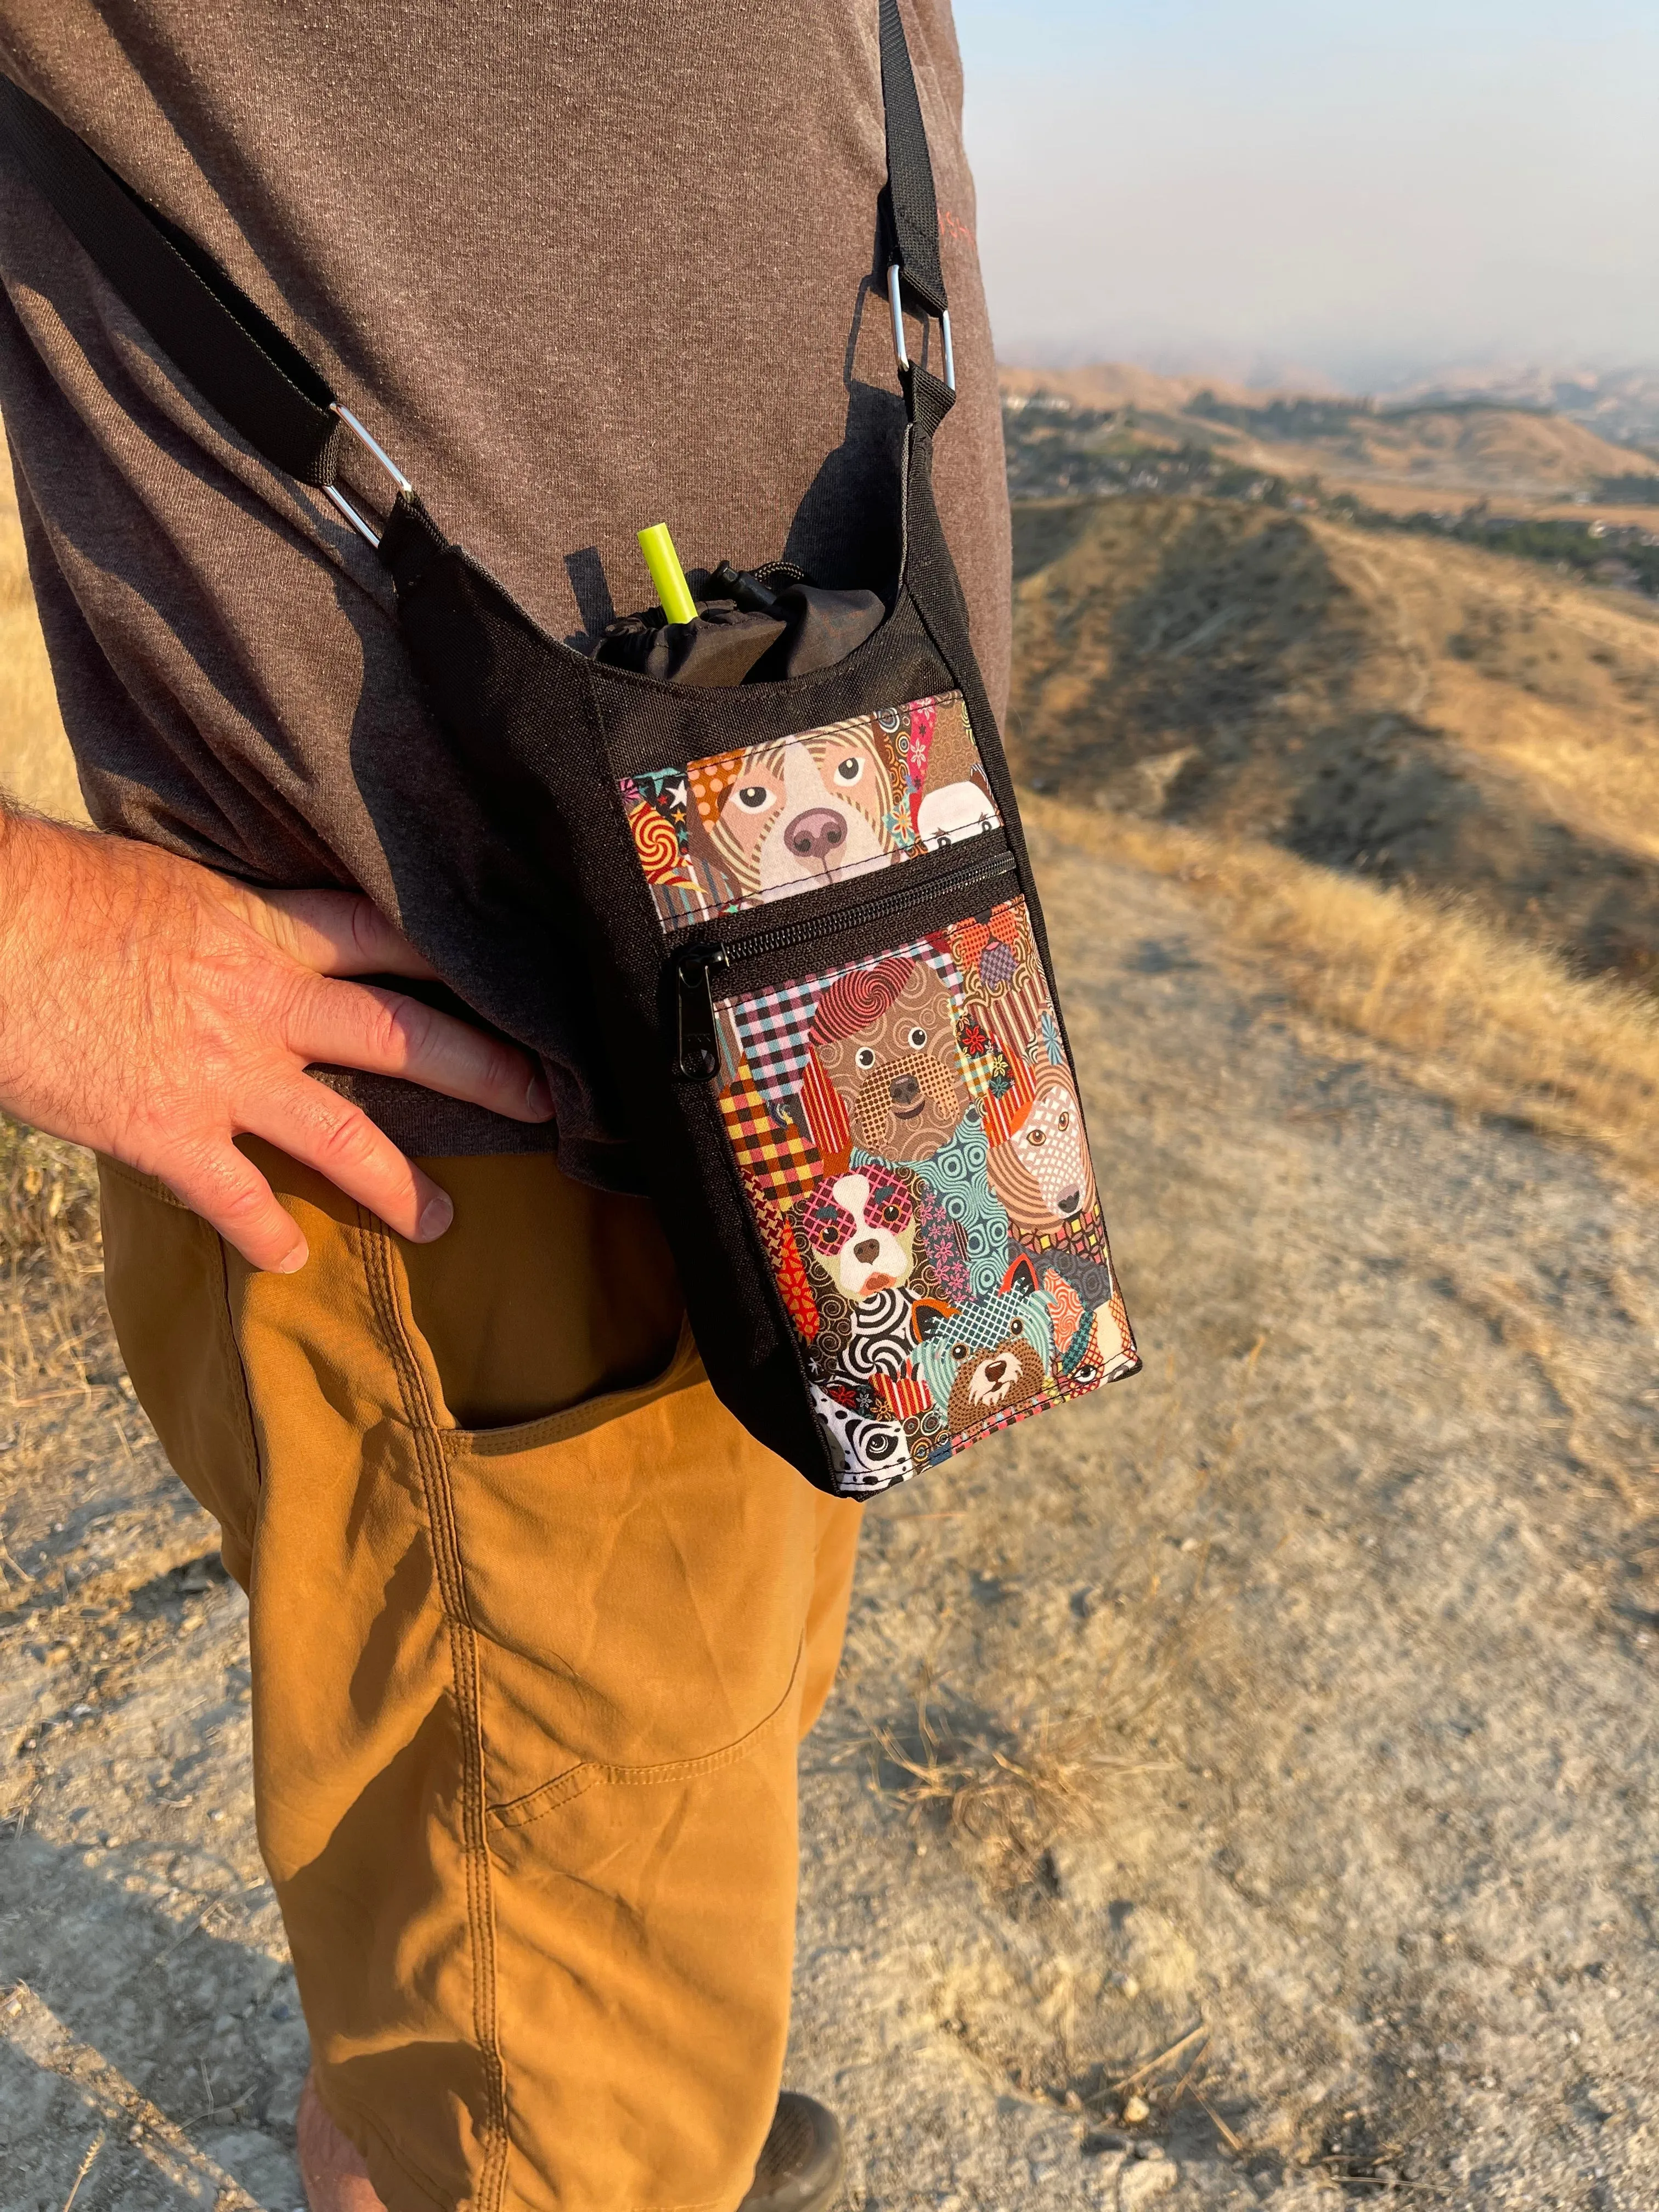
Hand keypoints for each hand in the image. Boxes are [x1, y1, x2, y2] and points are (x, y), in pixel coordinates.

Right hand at [0, 810, 552, 1269]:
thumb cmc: (50, 895)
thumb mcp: (161, 885)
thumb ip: (221, 920)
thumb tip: (235, 931)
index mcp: (262, 929)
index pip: (384, 938)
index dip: (452, 960)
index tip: (513, 979)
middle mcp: (263, 1001)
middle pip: (404, 1034)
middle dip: (483, 1069)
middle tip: (544, 1101)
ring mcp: (222, 1073)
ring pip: (344, 1135)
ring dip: (402, 1185)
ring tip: (444, 1221)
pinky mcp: (168, 1132)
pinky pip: (238, 1199)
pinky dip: (267, 1236)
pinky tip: (290, 1260)